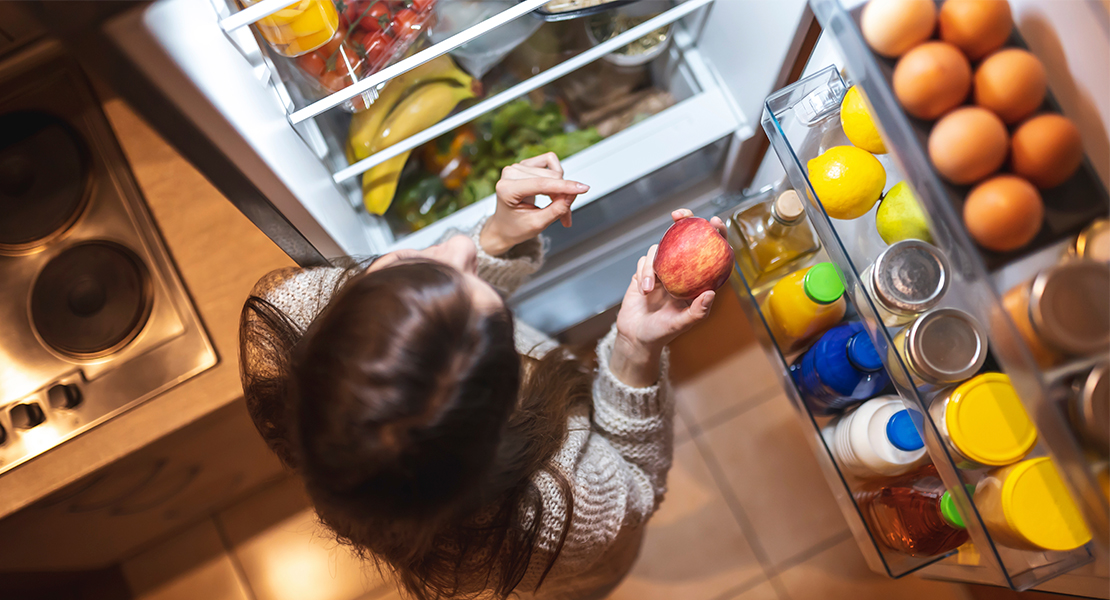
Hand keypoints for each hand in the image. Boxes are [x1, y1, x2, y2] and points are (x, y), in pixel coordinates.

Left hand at [479, 152, 589, 255]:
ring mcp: (517, 167)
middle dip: (562, 196)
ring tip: (557, 206)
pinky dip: (557, 178)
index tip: (584, 189)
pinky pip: (550, 162)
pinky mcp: (525, 164)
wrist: (504, 227)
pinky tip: (552, 191)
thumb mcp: (538, 224)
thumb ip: (557, 209)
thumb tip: (574, 193)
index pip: (541, 184)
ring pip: (553, 170)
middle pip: (550, 177)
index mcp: (506, 189)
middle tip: (564, 216)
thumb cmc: (516, 227)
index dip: (564, 187)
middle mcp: (510, 173)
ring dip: (561, 189)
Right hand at [610, 209, 725, 386]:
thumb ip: (697, 312)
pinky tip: (643, 291)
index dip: (715, 234)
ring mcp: (662, 271)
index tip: (713, 222)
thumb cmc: (662, 333)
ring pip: (659, 250)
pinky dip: (643, 274)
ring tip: (649, 289)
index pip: (710, 252)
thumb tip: (711, 293)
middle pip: (684, 239)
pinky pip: (644, 262)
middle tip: (679, 216)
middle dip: (683, 223)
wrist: (636, 338)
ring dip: (652, 267)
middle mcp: (680, 272)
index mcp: (696, 281)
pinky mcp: (643, 273)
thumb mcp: (682, 325)